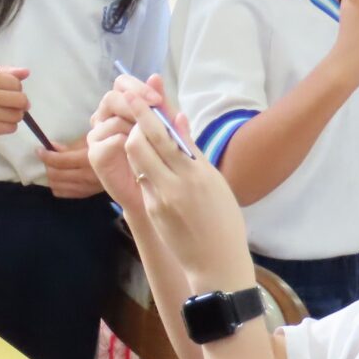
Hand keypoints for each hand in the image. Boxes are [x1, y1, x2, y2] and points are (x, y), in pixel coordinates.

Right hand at [0, 67, 30, 137]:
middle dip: (21, 102)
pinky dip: (10, 125)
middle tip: (13, 104)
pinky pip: (11, 128)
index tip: (9, 91)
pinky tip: (0, 121)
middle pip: (20, 100)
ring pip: (17, 115)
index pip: (16, 83)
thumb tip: (27, 73)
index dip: (17, 88)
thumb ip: (6, 73)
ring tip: (5, 112)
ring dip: (15, 115)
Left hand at [38, 137, 103, 198]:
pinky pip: (64, 194)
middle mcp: (86, 176)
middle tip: (46, 158)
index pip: (60, 161)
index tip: (39, 149)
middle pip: (56, 175)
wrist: (127, 165)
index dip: (46, 155)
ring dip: (50, 176)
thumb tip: (51, 146)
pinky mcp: (87, 194)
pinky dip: (57, 186)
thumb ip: (70, 146)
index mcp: (88, 160)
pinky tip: (58, 178)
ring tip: (51, 168)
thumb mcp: (91, 141)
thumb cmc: (108, 146)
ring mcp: (86, 188)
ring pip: (57, 186)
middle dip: (47, 166)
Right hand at [87, 73, 168, 210]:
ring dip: (134, 125)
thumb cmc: (162, 159)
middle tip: (155, 109)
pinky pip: (110, 141)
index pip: (122, 84)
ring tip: (154, 138)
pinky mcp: (96, 155)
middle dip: (135, 102)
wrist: (157, 193)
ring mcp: (98, 136)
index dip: (138, 87)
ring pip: (112, 119)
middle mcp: (106, 118)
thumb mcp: (165, 128)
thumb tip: (156, 76)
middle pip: (113, 98)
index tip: (158, 99)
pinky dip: (128, 144)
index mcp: (121, 107)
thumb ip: (161, 105)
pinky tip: (143, 152)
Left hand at [119, 95, 255, 293]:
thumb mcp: (215, 181)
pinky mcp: (152, 210)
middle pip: (142, 144)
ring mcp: (161, 198)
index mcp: (198, 172)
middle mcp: (177, 183)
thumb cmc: (223, 219)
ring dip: (137, 147)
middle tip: (137, 119)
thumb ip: (193, 150)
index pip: (166, 134)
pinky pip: (143, 181)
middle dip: (135, 127)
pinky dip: (145, 170)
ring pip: (137, 161)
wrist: (216, 261)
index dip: (146, 114)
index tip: (135, 97)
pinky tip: (153, 170)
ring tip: (145, 144)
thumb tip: (178, 118)